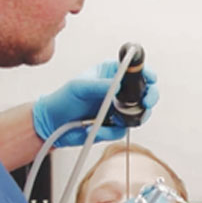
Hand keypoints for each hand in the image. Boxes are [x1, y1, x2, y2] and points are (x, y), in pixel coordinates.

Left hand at [32, 61, 158, 146]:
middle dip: (149, 98)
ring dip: (129, 118)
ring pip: (139, 114)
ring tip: (112, 119)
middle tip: (145, 102)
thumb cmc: (62, 100)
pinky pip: (122, 130)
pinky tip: (96, 128)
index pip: (135, 71)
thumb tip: (118, 86)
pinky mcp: (115, 126)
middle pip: (146, 93)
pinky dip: (110, 131)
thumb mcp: (78, 87)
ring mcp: (118, 109)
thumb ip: (99, 85)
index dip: (146, 74)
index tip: (150, 80)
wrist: (52, 124)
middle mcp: (118, 92)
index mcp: (111, 75)